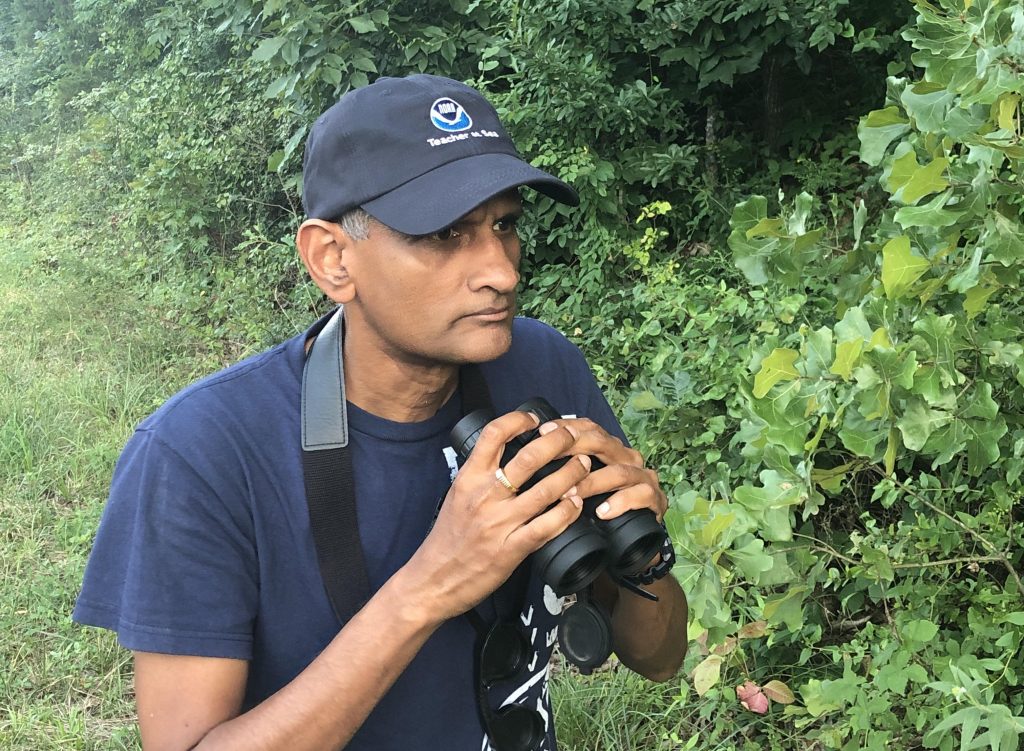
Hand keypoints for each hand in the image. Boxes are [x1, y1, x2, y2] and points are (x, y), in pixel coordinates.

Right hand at [402, 410, 590, 620]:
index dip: (518, 420)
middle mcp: (484, 495)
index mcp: (468, 478)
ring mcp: (499, 522)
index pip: (493, 434)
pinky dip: (568, 511)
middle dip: (559, 441)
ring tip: (584, 465)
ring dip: (572, 474)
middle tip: (572, 437)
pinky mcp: (512, 549)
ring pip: (546, 489)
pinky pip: (548, 525)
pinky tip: (577, 503)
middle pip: (530, 456)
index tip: (534, 419)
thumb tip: (508, 456)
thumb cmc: (448, 539)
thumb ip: (480, 476)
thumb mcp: (457, 496)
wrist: (431, 581)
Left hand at [537, 418, 667, 522]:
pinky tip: (602, 512)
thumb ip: (564, 469)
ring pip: (619, 472)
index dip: (566, 427)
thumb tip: (531, 456)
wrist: (637, 539)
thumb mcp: (581, 485)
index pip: (590, 428)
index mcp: (611, 450)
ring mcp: (644, 478)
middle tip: (549, 459)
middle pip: (603, 443)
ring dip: (592, 482)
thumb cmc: (601, 508)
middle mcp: (629, 459)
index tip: (541, 433)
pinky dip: (621, 502)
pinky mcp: (655, 500)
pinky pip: (641, 495)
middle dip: (574, 448)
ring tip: (570, 493)